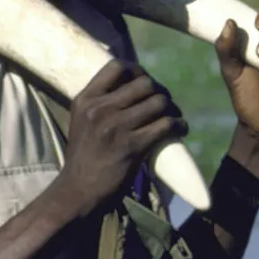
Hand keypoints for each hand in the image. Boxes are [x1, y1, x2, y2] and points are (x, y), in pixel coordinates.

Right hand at [51, 59, 187, 217]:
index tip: (145, 82)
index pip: (117, 67)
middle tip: (164, 102)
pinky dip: (179, 125)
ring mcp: (115, 127)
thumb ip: (99, 103)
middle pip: (144, 83)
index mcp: (85, 99)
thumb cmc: (82, 158)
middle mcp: (99, 109)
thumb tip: (130, 86)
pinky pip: (166, 125)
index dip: (137, 70)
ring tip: (174, 116)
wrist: (77, 192)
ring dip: (172, 108)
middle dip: (159, 91)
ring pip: (159, 102)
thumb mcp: (80, 121)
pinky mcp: (132, 147)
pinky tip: (181, 129)